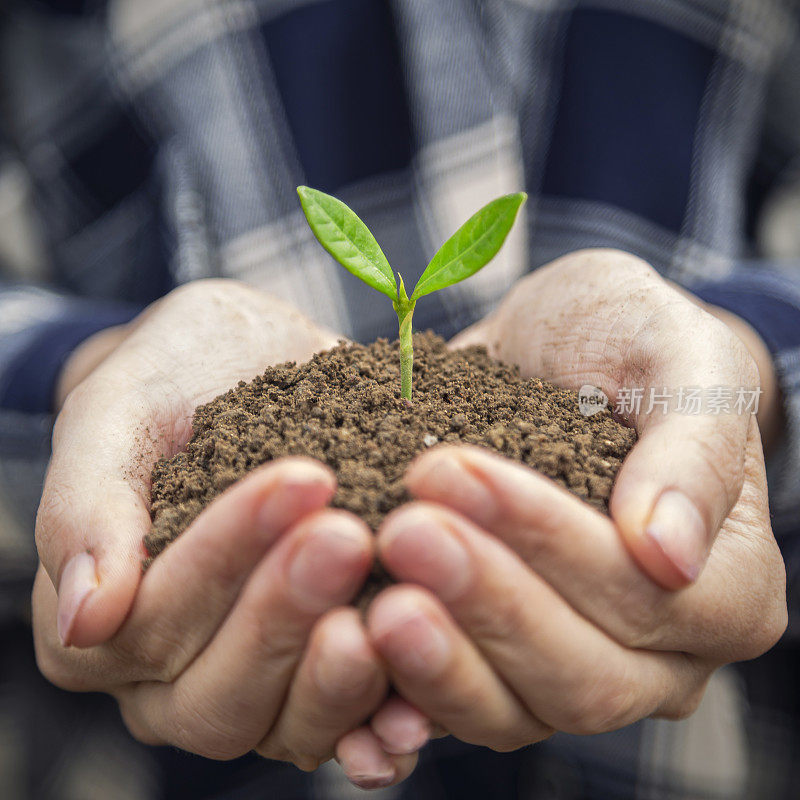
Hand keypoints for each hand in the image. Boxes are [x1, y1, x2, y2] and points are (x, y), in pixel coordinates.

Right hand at [33, 280, 419, 780]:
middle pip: (220, 692)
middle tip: (347, 535)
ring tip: (397, 605)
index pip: (152, 619)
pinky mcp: (323, 678)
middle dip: (285, 612)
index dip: (225, 555)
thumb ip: (86, 505)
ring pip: (288, 724)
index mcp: (104, 624)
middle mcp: (172, 679)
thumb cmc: (178, 379)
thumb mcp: (119, 411)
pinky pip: (354, 723)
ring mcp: (256, 687)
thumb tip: (84, 619)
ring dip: (341, 676)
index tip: (302, 479)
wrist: (251, 364)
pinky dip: (387, 717)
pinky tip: (423, 697)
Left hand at [362, 249, 785, 749]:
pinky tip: (352, 670)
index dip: (549, 542)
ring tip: (371, 600)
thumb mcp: (681, 356)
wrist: (559, 354)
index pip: (644, 596)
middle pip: (581, 676)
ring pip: (511, 711)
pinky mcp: (496, 667)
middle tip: (403, 530)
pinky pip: (450, 710)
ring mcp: (572, 672)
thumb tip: (672, 554)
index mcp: (726, 589)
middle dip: (486, 602)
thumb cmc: (631, 343)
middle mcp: (660, 656)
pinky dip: (399, 704)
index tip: (456, 470)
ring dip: (436, 662)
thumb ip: (696, 447)